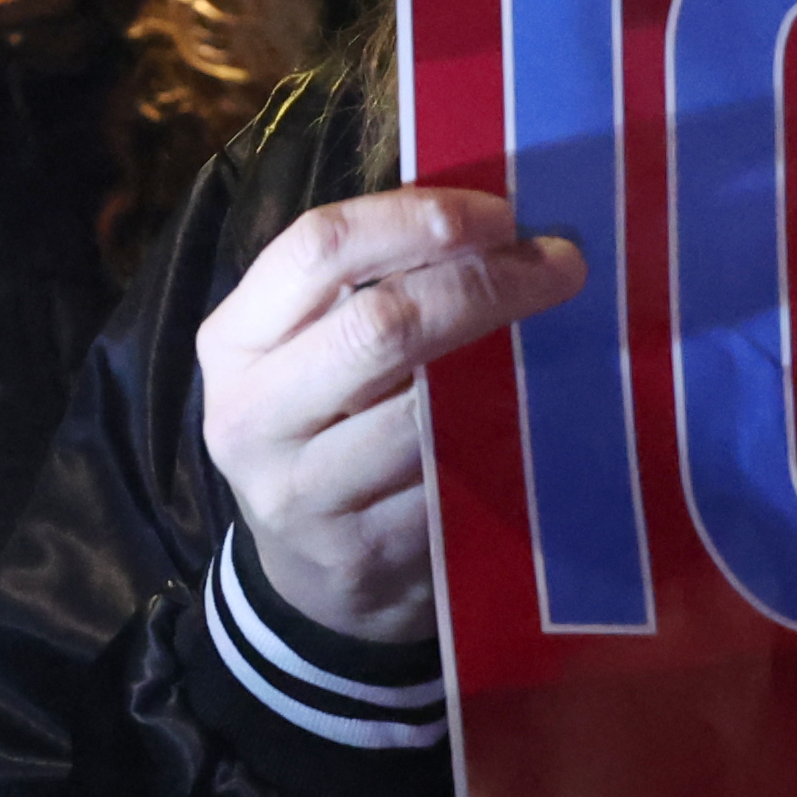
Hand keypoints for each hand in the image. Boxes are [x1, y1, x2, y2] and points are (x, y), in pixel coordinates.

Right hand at [193, 185, 586, 642]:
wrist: (311, 581)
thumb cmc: (327, 430)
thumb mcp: (309, 353)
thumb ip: (367, 285)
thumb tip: (495, 217)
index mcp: (233, 342)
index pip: (318, 248)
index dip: (417, 220)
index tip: (502, 215)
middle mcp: (251, 416)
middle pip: (378, 323)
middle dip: (484, 282)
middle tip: (560, 265)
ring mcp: (302, 494)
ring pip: (426, 410)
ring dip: (511, 364)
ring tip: (563, 333)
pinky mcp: (364, 553)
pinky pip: (455, 481)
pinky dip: (507, 440)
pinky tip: (544, 413)